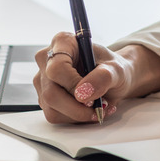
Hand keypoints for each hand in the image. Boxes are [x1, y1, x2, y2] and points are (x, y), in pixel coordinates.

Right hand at [33, 33, 159, 123]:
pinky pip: (55, 115)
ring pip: (52, 107)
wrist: (112, 77)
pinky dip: (75, 118)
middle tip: (99, 107)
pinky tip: (88, 110)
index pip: (56, 68)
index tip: (91, 93)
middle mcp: (47, 60)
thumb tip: (82, 94)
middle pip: (51, 92)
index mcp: (62, 43)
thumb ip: (102, 78)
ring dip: (79, 114)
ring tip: (99, 107)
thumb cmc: (112, 68)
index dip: (73, 85)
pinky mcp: (44, 97)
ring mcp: (43, 80)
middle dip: (78, 107)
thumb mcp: (116, 69)